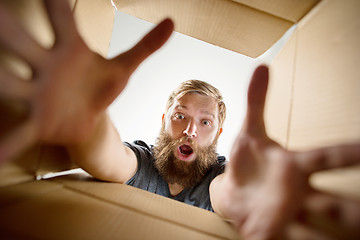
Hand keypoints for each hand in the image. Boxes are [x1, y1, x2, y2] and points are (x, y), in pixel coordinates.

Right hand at [0, 0, 173, 162]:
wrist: (90, 119)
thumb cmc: (101, 88)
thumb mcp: (124, 68)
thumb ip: (146, 46)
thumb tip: (173, 22)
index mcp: (69, 50)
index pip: (62, 20)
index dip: (54, 3)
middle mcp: (47, 67)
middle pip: (25, 45)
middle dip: (8, 30)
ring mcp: (38, 95)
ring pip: (12, 85)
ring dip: (0, 80)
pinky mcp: (38, 123)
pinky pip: (17, 135)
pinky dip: (4, 145)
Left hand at [218, 66, 359, 239]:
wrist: (234, 194)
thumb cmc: (249, 163)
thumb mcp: (251, 133)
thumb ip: (257, 101)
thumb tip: (262, 65)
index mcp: (295, 167)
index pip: (326, 157)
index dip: (348, 154)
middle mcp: (298, 193)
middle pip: (335, 203)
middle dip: (354, 212)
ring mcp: (288, 216)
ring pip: (320, 231)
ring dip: (337, 237)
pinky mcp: (273, 233)